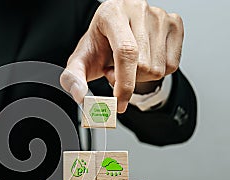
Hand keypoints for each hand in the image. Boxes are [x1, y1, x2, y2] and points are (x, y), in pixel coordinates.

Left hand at [61, 0, 183, 111]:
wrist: (112, 33)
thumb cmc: (98, 45)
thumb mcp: (80, 60)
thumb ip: (73, 78)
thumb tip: (79, 95)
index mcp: (112, 13)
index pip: (126, 52)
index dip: (124, 82)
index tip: (118, 103)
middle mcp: (137, 9)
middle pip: (143, 65)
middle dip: (127, 78)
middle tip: (113, 69)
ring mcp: (159, 16)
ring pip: (159, 68)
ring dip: (140, 76)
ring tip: (125, 63)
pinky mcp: (175, 24)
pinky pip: (172, 65)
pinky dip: (156, 71)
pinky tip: (141, 60)